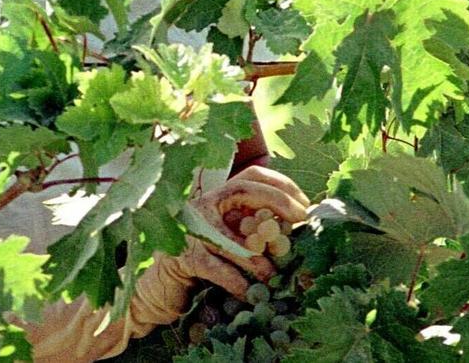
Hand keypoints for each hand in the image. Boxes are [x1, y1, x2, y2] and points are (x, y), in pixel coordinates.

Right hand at [190, 165, 309, 292]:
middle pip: (243, 190)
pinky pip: (217, 269)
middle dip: (277, 202)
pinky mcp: (184, 257)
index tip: (305, 204)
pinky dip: (237, 282)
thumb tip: (296, 224)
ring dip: (257, 258)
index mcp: (218, 196)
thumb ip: (256, 225)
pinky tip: (250, 293)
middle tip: (301, 221)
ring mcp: (192, 229)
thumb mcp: (231, 234)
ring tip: (273, 275)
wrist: (164, 281)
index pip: (252, 175)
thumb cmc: (206, 257)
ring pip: (232, 236)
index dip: (282, 184)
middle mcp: (204, 205)